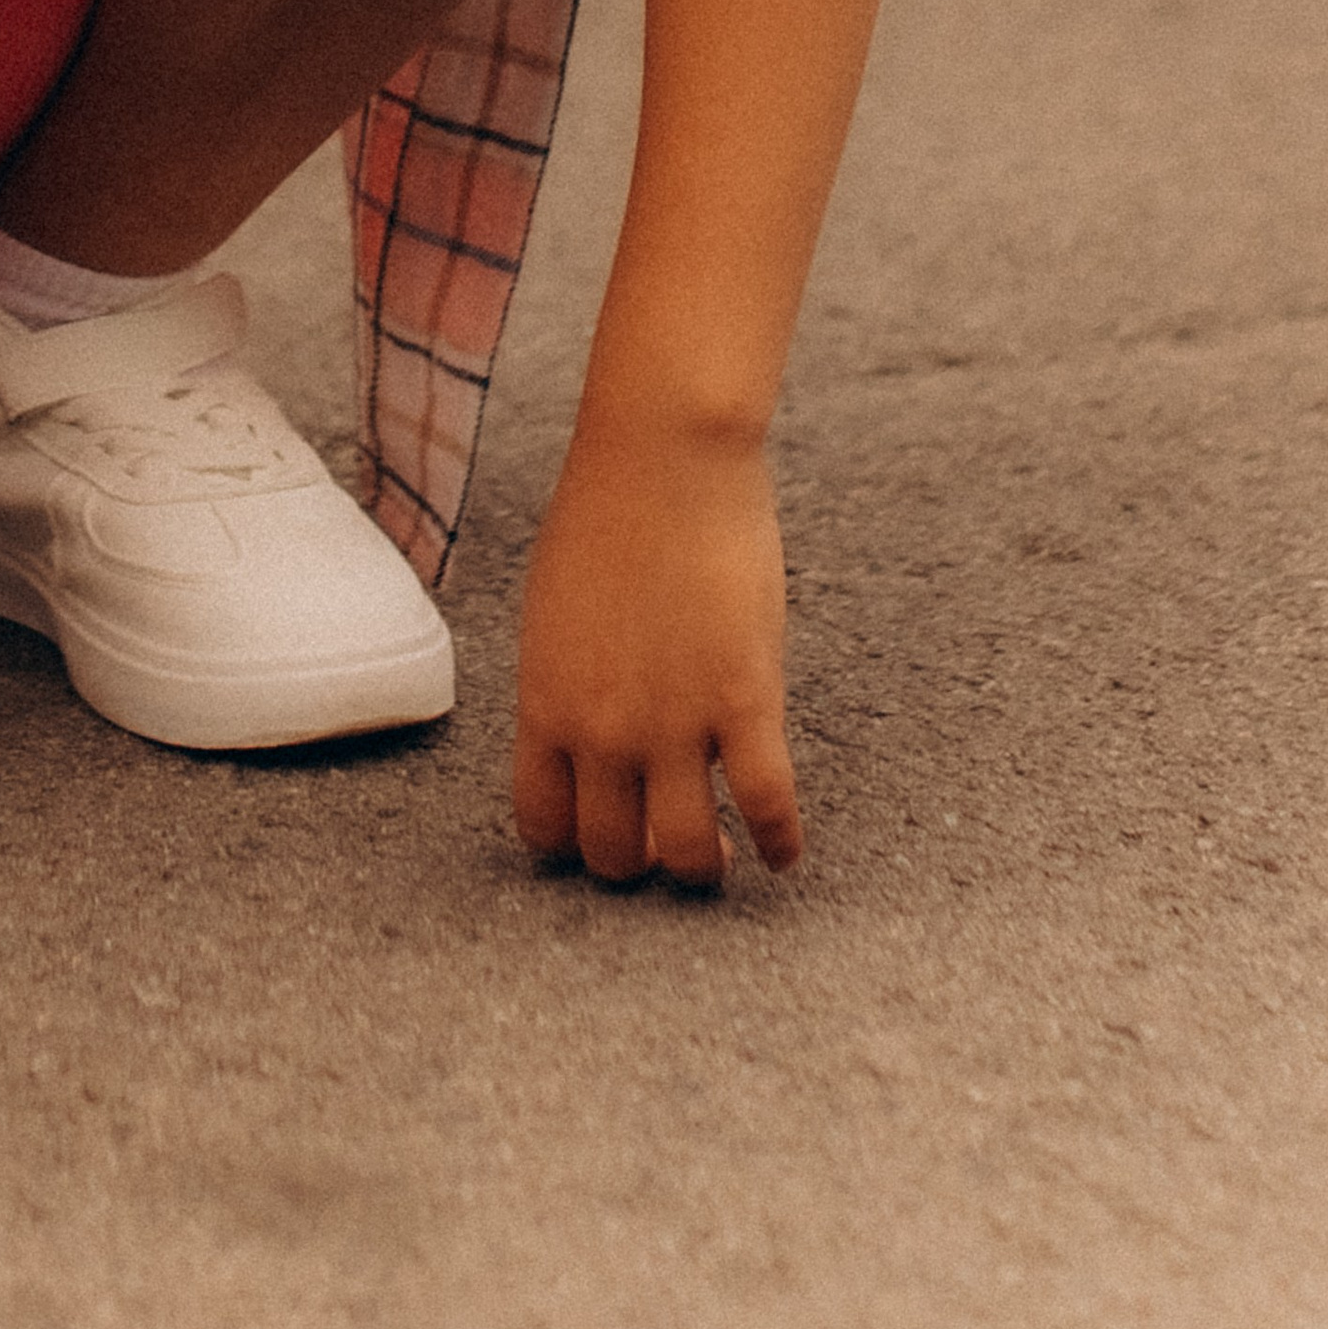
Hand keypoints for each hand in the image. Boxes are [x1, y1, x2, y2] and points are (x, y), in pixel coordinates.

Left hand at [510, 426, 802, 886]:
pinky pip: (767, 804)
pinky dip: (779, 843)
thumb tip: (580, 732)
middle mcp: (601, 729)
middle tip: (662, 848)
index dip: (570, 847)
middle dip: (636, 865)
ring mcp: (674, 721)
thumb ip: (564, 684)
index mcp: (543, 703)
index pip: (542, 823)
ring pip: (686, 852)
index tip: (598, 839)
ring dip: (702, 870)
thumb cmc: (605, 515)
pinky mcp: (744, 700)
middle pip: (611, 852)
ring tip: (720, 855)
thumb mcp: (552, 614)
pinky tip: (785, 853)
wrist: (663, 458)